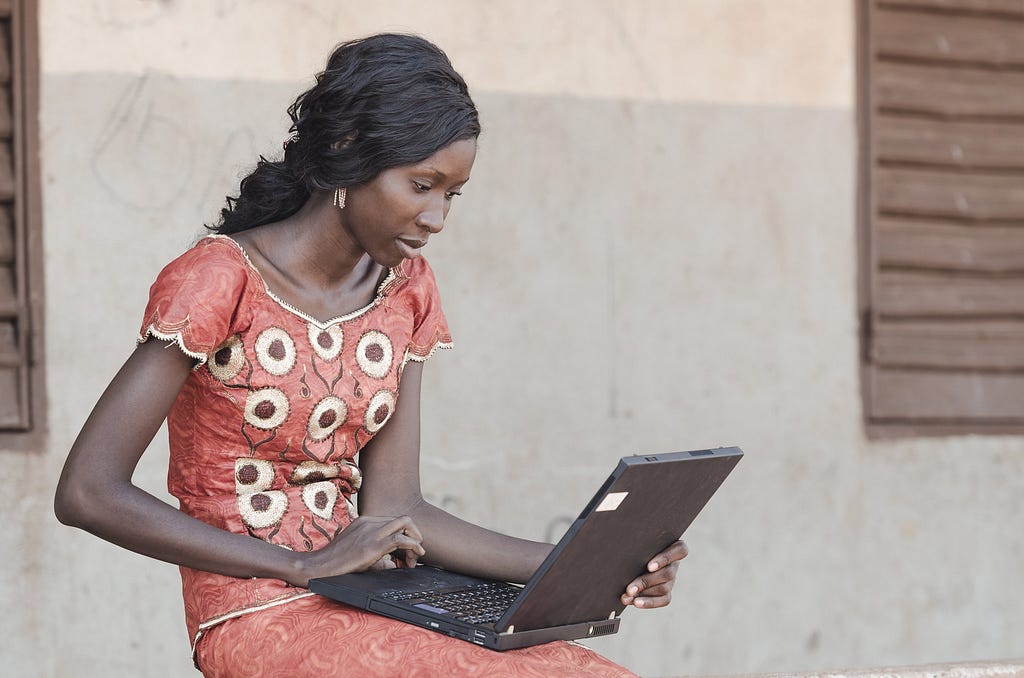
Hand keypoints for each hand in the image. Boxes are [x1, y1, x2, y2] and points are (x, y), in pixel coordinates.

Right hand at [300, 515, 424, 585]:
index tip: (407, 552)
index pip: (395, 521)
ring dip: (416, 539)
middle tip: (414, 554)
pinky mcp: (373, 545)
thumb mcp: (358, 552)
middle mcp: (370, 522)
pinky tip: (413, 558)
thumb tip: (391, 564)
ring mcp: (372, 531)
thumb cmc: (336, 561)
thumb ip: (376, 555)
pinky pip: (401, 539)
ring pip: (406, 523)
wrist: (320, 566)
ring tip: (414, 558)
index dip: (407, 534)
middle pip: (404, 519)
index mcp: (366, 521)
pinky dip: (413, 546)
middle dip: (416, 534)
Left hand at [620, 540, 687, 608]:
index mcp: (674, 546)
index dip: (665, 559)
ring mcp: (672, 578)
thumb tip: (626, 550)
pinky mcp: (667, 592)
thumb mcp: (640, 542)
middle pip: (667, 574)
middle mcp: (675, 563)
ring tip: (627, 597)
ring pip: (664, 588)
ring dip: (644, 594)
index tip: (649, 567)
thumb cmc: (636, 544)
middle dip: (646, 582)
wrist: (630, 558)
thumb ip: (639, 544)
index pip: (680, 550)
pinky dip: (648, 602)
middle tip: (629, 589)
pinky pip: (663, 600)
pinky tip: (635, 602)